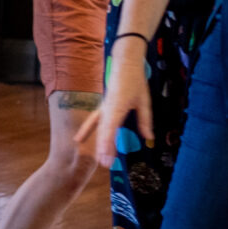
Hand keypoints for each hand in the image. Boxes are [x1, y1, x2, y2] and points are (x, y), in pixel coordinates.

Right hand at [82, 47, 152, 167]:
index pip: (110, 129)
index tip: (108, 157)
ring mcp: (104, 108)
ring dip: (97, 143)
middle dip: (103, 148)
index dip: (108, 144)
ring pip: (97, 128)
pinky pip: (94, 121)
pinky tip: (79, 139)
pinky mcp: (104, 107)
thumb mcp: (144, 100)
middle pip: (103, 131)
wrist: (125, 63)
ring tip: (96, 159)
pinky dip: (88, 131)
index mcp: (117, 107)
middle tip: (105, 164)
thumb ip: (145, 120)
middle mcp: (107, 109)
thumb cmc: (135, 81)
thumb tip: (148, 138)